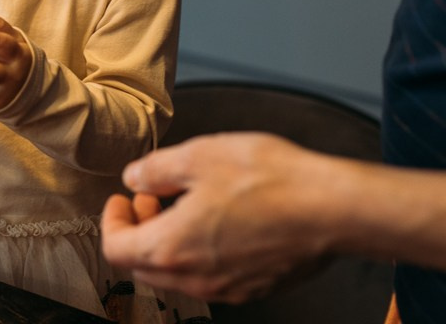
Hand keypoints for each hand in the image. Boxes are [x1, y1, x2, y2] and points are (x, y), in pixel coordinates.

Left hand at [101, 132, 333, 302]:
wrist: (333, 209)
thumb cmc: (268, 180)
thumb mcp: (198, 156)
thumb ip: (155, 170)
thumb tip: (134, 178)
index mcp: (171, 248)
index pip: (116, 249)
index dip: (111, 220)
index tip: (122, 199)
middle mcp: (195, 279)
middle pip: (142, 265)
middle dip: (138, 230)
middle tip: (153, 198)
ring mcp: (226, 289)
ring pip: (176, 274)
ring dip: (168, 242)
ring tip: (187, 204)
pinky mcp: (254, 288)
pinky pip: (210, 277)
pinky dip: (199, 253)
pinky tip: (220, 219)